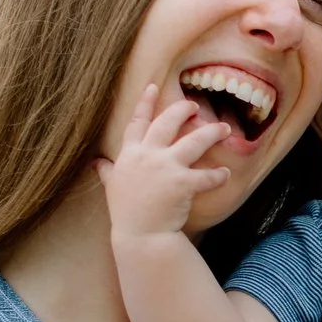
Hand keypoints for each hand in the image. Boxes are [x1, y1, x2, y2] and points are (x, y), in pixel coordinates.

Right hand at [99, 81, 230, 238]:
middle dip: (183, 109)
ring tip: (225, 128)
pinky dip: (218, 175)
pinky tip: (225, 174)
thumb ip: (108, 171)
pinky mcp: (182, 183)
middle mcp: (148, 155)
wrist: (139, 236)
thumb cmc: (126, 212)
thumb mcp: (112, 187)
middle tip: (195, 105)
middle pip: (168, 122)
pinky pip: (207, 175)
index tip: (153, 86)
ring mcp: (166, 168)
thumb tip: (96, 162)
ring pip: (195, 141)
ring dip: (212, 132)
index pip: (137, 122)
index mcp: (130, 154)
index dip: (145, 103)